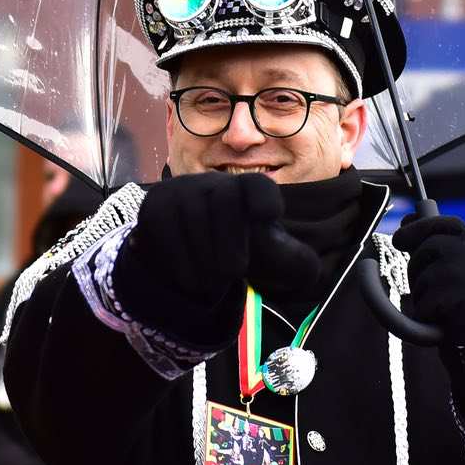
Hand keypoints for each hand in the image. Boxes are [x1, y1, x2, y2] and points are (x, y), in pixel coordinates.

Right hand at [117, 172, 294, 345]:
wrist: (193, 259)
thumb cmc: (240, 253)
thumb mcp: (273, 261)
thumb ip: (296, 263)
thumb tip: (309, 269)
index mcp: (250, 190)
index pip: (258, 187)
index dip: (263, 198)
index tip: (269, 215)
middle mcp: (215, 182)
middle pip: (223, 200)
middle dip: (229, 242)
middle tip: (233, 273)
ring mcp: (182, 190)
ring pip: (191, 214)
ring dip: (203, 257)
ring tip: (212, 282)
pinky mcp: (154, 204)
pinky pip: (163, 226)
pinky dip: (178, 258)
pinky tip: (189, 277)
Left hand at [393, 215, 464, 411]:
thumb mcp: (456, 282)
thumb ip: (436, 257)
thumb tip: (405, 229)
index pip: (451, 225)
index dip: (422, 226)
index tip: (400, 236)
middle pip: (432, 246)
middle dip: (416, 265)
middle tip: (420, 286)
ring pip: (425, 275)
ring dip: (422, 295)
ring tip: (441, 310)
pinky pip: (426, 302)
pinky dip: (427, 315)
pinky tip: (443, 323)